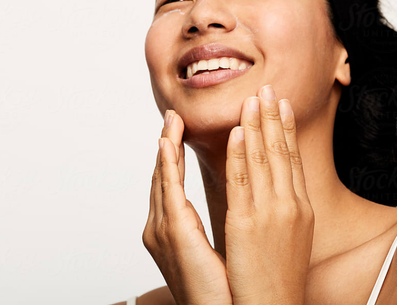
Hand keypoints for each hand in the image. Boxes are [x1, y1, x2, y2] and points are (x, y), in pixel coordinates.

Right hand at [142, 110, 232, 304]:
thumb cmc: (231, 282)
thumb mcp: (221, 241)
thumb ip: (217, 217)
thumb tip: (234, 198)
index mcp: (176, 226)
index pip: (175, 180)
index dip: (177, 153)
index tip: (182, 128)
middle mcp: (164, 225)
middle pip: (165, 174)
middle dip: (168, 142)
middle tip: (174, 115)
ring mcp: (165, 227)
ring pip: (162, 176)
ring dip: (166, 144)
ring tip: (171, 119)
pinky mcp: (173, 231)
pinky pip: (169, 189)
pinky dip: (167, 163)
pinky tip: (167, 142)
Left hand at [224, 85, 314, 304]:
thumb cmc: (280, 278)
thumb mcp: (293, 237)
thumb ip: (286, 208)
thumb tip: (280, 188)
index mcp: (301, 208)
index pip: (294, 159)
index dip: (288, 128)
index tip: (283, 105)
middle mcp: (290, 205)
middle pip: (282, 152)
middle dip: (274, 117)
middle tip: (268, 88)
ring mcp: (271, 213)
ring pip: (264, 160)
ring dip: (258, 126)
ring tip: (254, 99)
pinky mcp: (248, 224)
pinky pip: (243, 181)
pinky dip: (241, 154)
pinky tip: (239, 132)